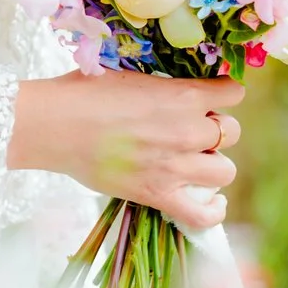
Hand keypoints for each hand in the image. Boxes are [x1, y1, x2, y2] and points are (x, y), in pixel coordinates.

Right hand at [6, 71, 243, 232]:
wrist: (53, 124)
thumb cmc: (83, 91)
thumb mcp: (129, 73)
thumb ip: (161, 83)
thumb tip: (174, 88)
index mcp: (182, 95)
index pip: (233, 92)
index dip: (223, 93)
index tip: (211, 97)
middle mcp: (187, 130)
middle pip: (231, 132)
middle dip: (214, 128)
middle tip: (190, 129)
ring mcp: (175, 167)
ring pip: (225, 170)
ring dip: (212, 164)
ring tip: (193, 161)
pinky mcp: (158, 195)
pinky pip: (205, 214)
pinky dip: (213, 209)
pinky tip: (209, 200)